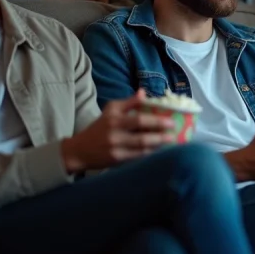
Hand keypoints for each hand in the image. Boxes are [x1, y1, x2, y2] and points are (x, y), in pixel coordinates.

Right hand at [60, 89, 174, 172]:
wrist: (79, 150)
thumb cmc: (99, 127)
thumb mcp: (110, 110)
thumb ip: (128, 102)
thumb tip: (144, 92)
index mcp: (114, 119)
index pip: (139, 119)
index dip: (156, 121)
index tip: (171, 120)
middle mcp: (115, 134)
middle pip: (142, 136)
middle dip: (161, 135)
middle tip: (175, 132)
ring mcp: (116, 149)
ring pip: (142, 148)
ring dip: (158, 146)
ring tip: (172, 142)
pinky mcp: (117, 161)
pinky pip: (137, 158)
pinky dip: (150, 154)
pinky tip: (160, 151)